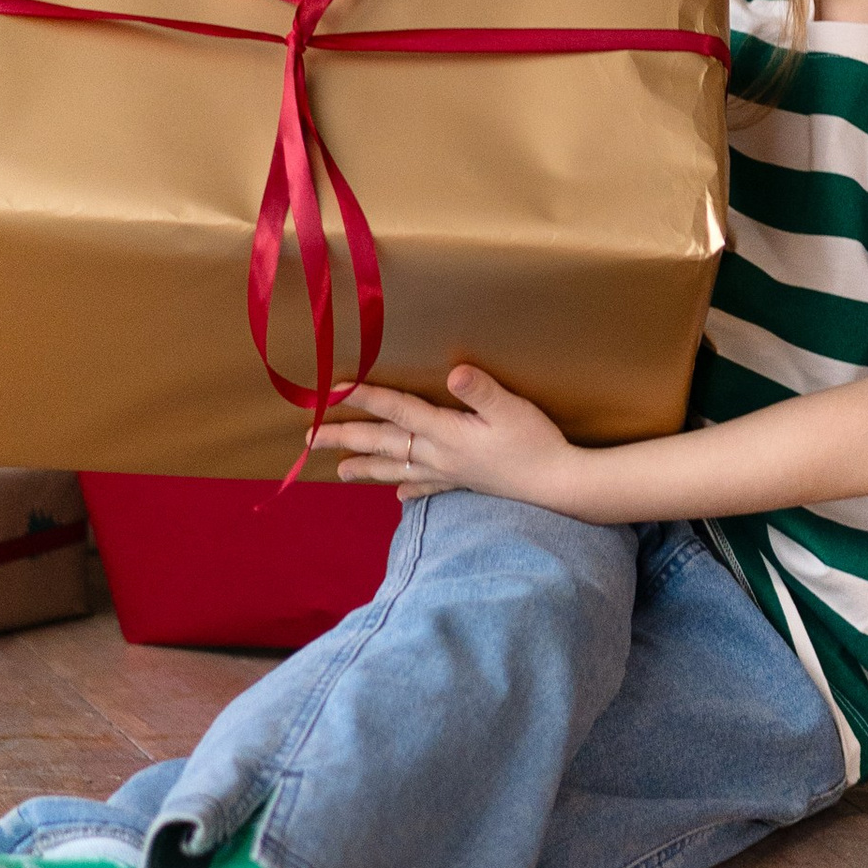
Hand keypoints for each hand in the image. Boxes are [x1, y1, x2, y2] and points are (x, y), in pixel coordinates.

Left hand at [321, 365, 576, 503]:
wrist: (557, 487)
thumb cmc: (535, 443)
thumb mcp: (512, 409)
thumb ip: (481, 390)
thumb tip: (452, 373)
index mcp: (446, 431)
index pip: (397, 410)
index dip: (366, 397)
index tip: (334, 389)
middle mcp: (439, 455)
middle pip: (383, 443)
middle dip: (346, 438)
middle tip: (309, 438)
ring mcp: (449, 473)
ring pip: (396, 469)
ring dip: (365, 468)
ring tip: (339, 472)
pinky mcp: (465, 484)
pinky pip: (427, 487)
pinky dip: (409, 489)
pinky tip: (399, 495)